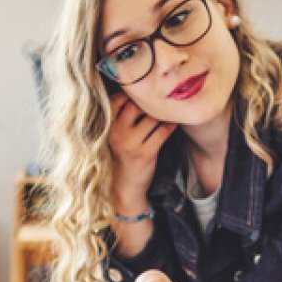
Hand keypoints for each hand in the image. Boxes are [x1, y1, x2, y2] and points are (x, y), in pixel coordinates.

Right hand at [107, 92, 176, 209]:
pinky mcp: (145, 153)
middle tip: (160, 104)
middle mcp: (116, 133)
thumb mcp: (115, 137)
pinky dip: (171, 126)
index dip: (130, 95)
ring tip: (169, 112)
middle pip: (135, 106)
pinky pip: (162, 132)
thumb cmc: (122, 157)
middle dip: (149, 104)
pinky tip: (174, 123)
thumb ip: (122, 118)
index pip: (116, 101)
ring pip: (151, 118)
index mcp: (108, 128)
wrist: (124, 186)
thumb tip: (139, 96)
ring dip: (163, 114)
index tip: (142, 97)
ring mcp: (130, 144)